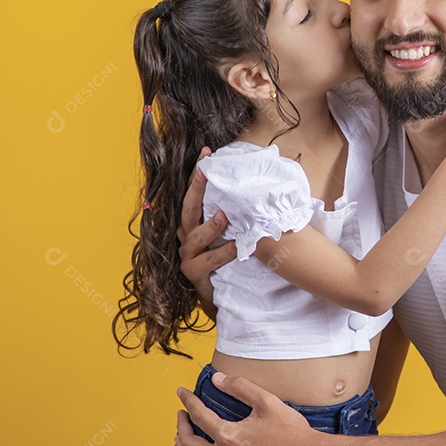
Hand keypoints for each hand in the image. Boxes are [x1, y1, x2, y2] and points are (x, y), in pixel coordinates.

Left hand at [175, 373, 324, 445]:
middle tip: (182, 416)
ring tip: (181, 440)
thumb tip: (216, 379)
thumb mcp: (267, 402)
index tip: (182, 394)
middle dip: (182, 427)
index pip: (199, 416)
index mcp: (229, 436)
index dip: (188, 402)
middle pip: (190, 444)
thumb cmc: (292, 431)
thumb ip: (240, 387)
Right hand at [177, 146, 234, 318]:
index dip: (198, 172)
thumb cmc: (226, 257)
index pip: (193, 193)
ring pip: (195, 237)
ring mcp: (187, 255)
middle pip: (187, 208)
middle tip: (206, 171)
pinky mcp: (193, 272)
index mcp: (192, 222)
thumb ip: (236, 211)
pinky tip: (236, 247)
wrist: (219, 293)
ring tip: (224, 215)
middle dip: (196, 188)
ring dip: (210, 226)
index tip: (207, 152)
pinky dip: (222, 253)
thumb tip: (259, 185)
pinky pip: (208, 261)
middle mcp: (186, 235)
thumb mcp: (230, 230)